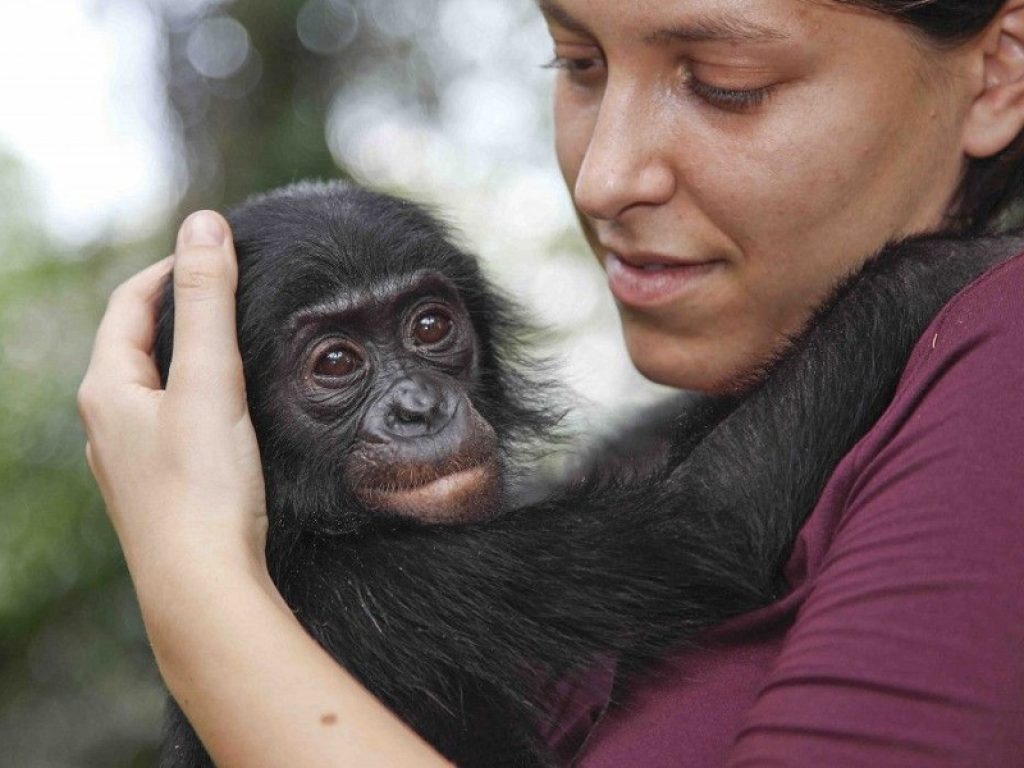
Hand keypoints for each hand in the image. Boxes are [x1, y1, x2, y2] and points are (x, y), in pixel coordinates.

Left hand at [79, 211, 266, 589]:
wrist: (203, 587)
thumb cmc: (203, 486)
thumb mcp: (209, 380)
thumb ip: (208, 301)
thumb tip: (205, 222)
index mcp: (107, 389)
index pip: (130, 303)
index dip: (171, 269)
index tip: (218, 253)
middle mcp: (106, 423)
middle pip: (136, 344)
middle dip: (179, 310)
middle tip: (232, 291)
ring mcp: (128, 461)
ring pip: (152, 387)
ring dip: (186, 356)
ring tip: (235, 345)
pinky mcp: (157, 490)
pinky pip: (168, 424)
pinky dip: (194, 399)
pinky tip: (227, 416)